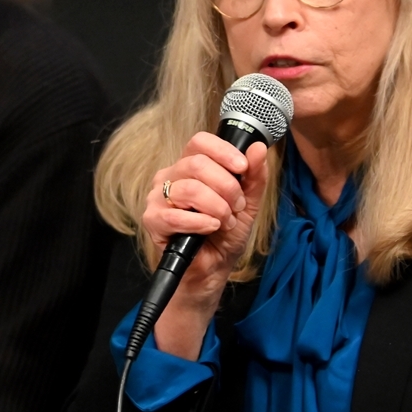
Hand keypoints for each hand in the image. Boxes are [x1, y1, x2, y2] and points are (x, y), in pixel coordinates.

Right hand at [142, 133, 270, 357]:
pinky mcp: (152, 221)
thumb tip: (258, 149)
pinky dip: (200, 222)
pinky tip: (210, 229)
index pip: (200, 142)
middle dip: (226, 187)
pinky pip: (175, 215)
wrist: (212, 270)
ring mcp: (158, 198)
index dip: (223, 152)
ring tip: (224, 222)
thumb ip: (253, 177)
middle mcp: (171, 177)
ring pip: (189, 189)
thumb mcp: (247, 204)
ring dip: (216, 207)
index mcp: (190, 167)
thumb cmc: (224, 235)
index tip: (242, 168)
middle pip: (197, 164)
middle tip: (236, 207)